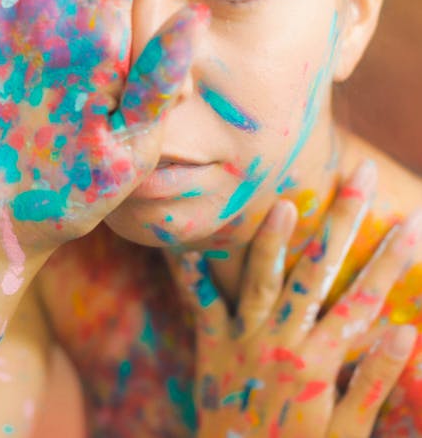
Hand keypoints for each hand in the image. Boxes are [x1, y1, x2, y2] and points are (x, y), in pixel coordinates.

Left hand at [179, 162, 417, 436]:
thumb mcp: (348, 432)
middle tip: (357, 174)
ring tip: (285, 200)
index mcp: (322, 359)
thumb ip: (375, 381)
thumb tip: (406, 331)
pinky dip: (192, 273)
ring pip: (262, 277)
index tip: (413, 222)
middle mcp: (285, 339)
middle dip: (343, 220)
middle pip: (318, 270)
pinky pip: (200, 304)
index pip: (366, 298)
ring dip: (274, 237)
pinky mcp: (214, 346)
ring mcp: (246, 339)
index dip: (392, 260)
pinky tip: (186, 240)